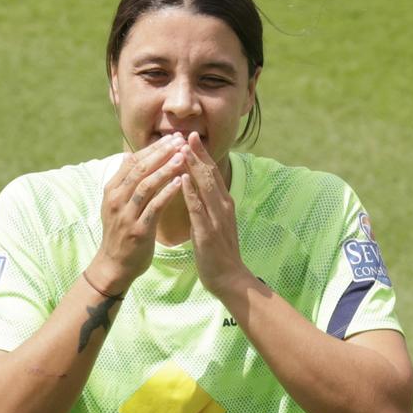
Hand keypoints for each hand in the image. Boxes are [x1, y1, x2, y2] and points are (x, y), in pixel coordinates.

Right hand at [93, 134, 185, 291]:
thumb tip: (128, 156)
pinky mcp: (138, 230)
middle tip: (179, 141)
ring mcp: (127, 215)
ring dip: (165, 169)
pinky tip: (181, 182)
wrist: (115, 265)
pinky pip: (154, 207)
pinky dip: (167, 193)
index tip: (172, 138)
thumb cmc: (120, 232)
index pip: (133, 161)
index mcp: (112, 190)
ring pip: (146, 185)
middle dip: (160, 153)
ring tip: (182, 156)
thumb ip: (124, 181)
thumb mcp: (117, 204)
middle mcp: (117, 199)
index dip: (153, 148)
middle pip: (140, 169)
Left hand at [180, 132, 249, 295]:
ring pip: (204, 187)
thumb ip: (207, 205)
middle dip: (198, 153)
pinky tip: (182, 180)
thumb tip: (195, 187)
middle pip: (209, 175)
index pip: (211, 174)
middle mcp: (223, 206)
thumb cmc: (218, 252)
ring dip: (193, 167)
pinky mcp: (208, 233)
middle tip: (187, 134)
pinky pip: (198, 209)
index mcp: (223, 203)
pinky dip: (190, 192)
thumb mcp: (214, 222)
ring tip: (182, 149)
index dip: (201, 155)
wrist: (230, 279)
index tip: (190, 137)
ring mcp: (217, 219)